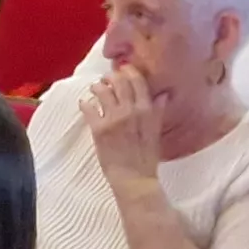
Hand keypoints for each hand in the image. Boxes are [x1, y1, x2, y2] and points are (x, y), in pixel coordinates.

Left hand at [79, 61, 164, 181]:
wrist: (134, 179)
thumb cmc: (146, 158)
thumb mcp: (156, 132)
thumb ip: (157, 111)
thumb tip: (163, 94)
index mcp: (146, 110)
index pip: (137, 81)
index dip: (128, 71)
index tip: (123, 69)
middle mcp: (130, 110)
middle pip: (118, 82)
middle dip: (111, 77)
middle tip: (106, 78)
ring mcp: (113, 118)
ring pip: (102, 91)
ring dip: (97, 87)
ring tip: (95, 88)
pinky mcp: (98, 129)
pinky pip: (88, 108)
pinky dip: (85, 103)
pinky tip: (84, 103)